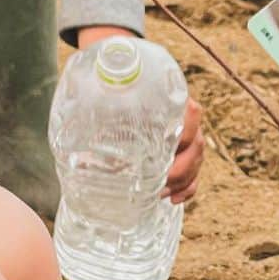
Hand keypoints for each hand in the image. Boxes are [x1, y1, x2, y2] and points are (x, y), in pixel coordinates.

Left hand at [74, 30, 204, 204]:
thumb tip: (81, 138)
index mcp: (172, 98)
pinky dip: (187, 188)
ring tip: (161, 194)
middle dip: (181, 170)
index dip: (185, 135)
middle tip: (159, 185)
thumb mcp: (108, 98)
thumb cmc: (113, 88)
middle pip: (196, 145)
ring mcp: (186, 135)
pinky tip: (174, 199)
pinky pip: (194, 173)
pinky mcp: (182, 152)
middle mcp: (184, 116)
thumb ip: (103, 111)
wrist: (119, 81)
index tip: (166, 155)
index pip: (192, 115)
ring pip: (197, 160)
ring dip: (182, 181)